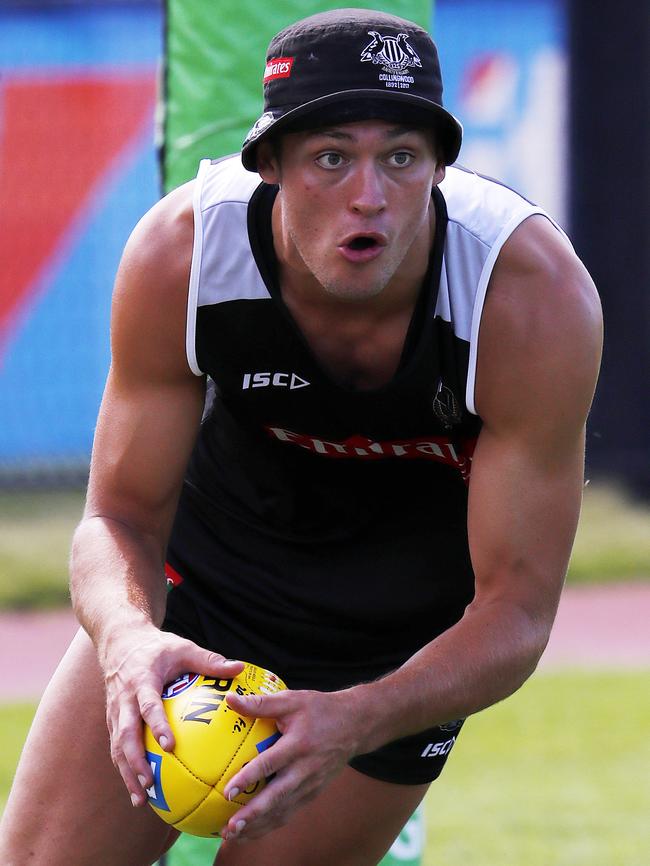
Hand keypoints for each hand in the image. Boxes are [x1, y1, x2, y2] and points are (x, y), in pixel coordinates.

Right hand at [101, 624, 243, 806]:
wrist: (121, 641)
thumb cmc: (159, 647)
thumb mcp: (183, 648)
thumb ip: (209, 661)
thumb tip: (239, 668)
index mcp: (141, 680)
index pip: (148, 705)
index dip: (156, 725)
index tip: (169, 746)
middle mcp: (123, 699)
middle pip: (125, 734)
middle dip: (135, 760)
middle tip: (150, 783)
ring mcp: (115, 711)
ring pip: (117, 746)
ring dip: (127, 772)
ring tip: (141, 798)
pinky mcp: (112, 720)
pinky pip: (116, 747)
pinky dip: (125, 769)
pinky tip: (138, 790)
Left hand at [220, 687, 363, 840]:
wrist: (355, 724)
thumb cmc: (320, 709)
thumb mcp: (293, 700)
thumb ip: (262, 703)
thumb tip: (231, 700)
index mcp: (300, 745)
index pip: (271, 763)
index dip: (249, 778)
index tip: (228, 791)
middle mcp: (306, 769)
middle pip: (277, 797)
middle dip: (253, 815)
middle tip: (229, 827)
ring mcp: (311, 784)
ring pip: (283, 811)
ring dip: (259, 826)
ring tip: (232, 836)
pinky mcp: (314, 792)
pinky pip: (290, 812)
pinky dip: (270, 824)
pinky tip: (251, 830)